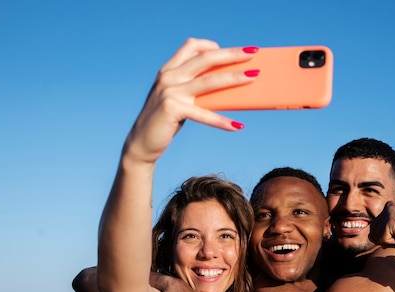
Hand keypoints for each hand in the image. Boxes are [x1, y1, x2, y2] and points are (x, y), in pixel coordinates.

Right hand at [125, 38, 258, 164]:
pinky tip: (237, 126)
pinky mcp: (172, 109)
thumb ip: (195, 89)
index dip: (212, 45)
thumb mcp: (179, 99)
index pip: (191, 46)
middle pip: (205, 58)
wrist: (142, 143)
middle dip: (231, 54)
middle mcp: (168, 77)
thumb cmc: (166, 121)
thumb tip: (228, 86)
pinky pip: (204, 113)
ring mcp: (169, 92)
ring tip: (253, 77)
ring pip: (209, 82)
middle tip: (252, 52)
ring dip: (234, 78)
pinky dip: (222, 121)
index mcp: (169, 70)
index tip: (231, 50)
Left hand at [369, 201, 394, 252]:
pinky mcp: (392, 220)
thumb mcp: (392, 236)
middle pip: (373, 232)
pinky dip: (393, 242)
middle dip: (386, 239)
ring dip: (390, 241)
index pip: (374, 229)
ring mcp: (390, 212)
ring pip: (376, 236)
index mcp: (388, 207)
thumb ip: (379, 235)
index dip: (386, 237)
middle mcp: (388, 207)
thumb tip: (370, 236)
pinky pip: (382, 239)